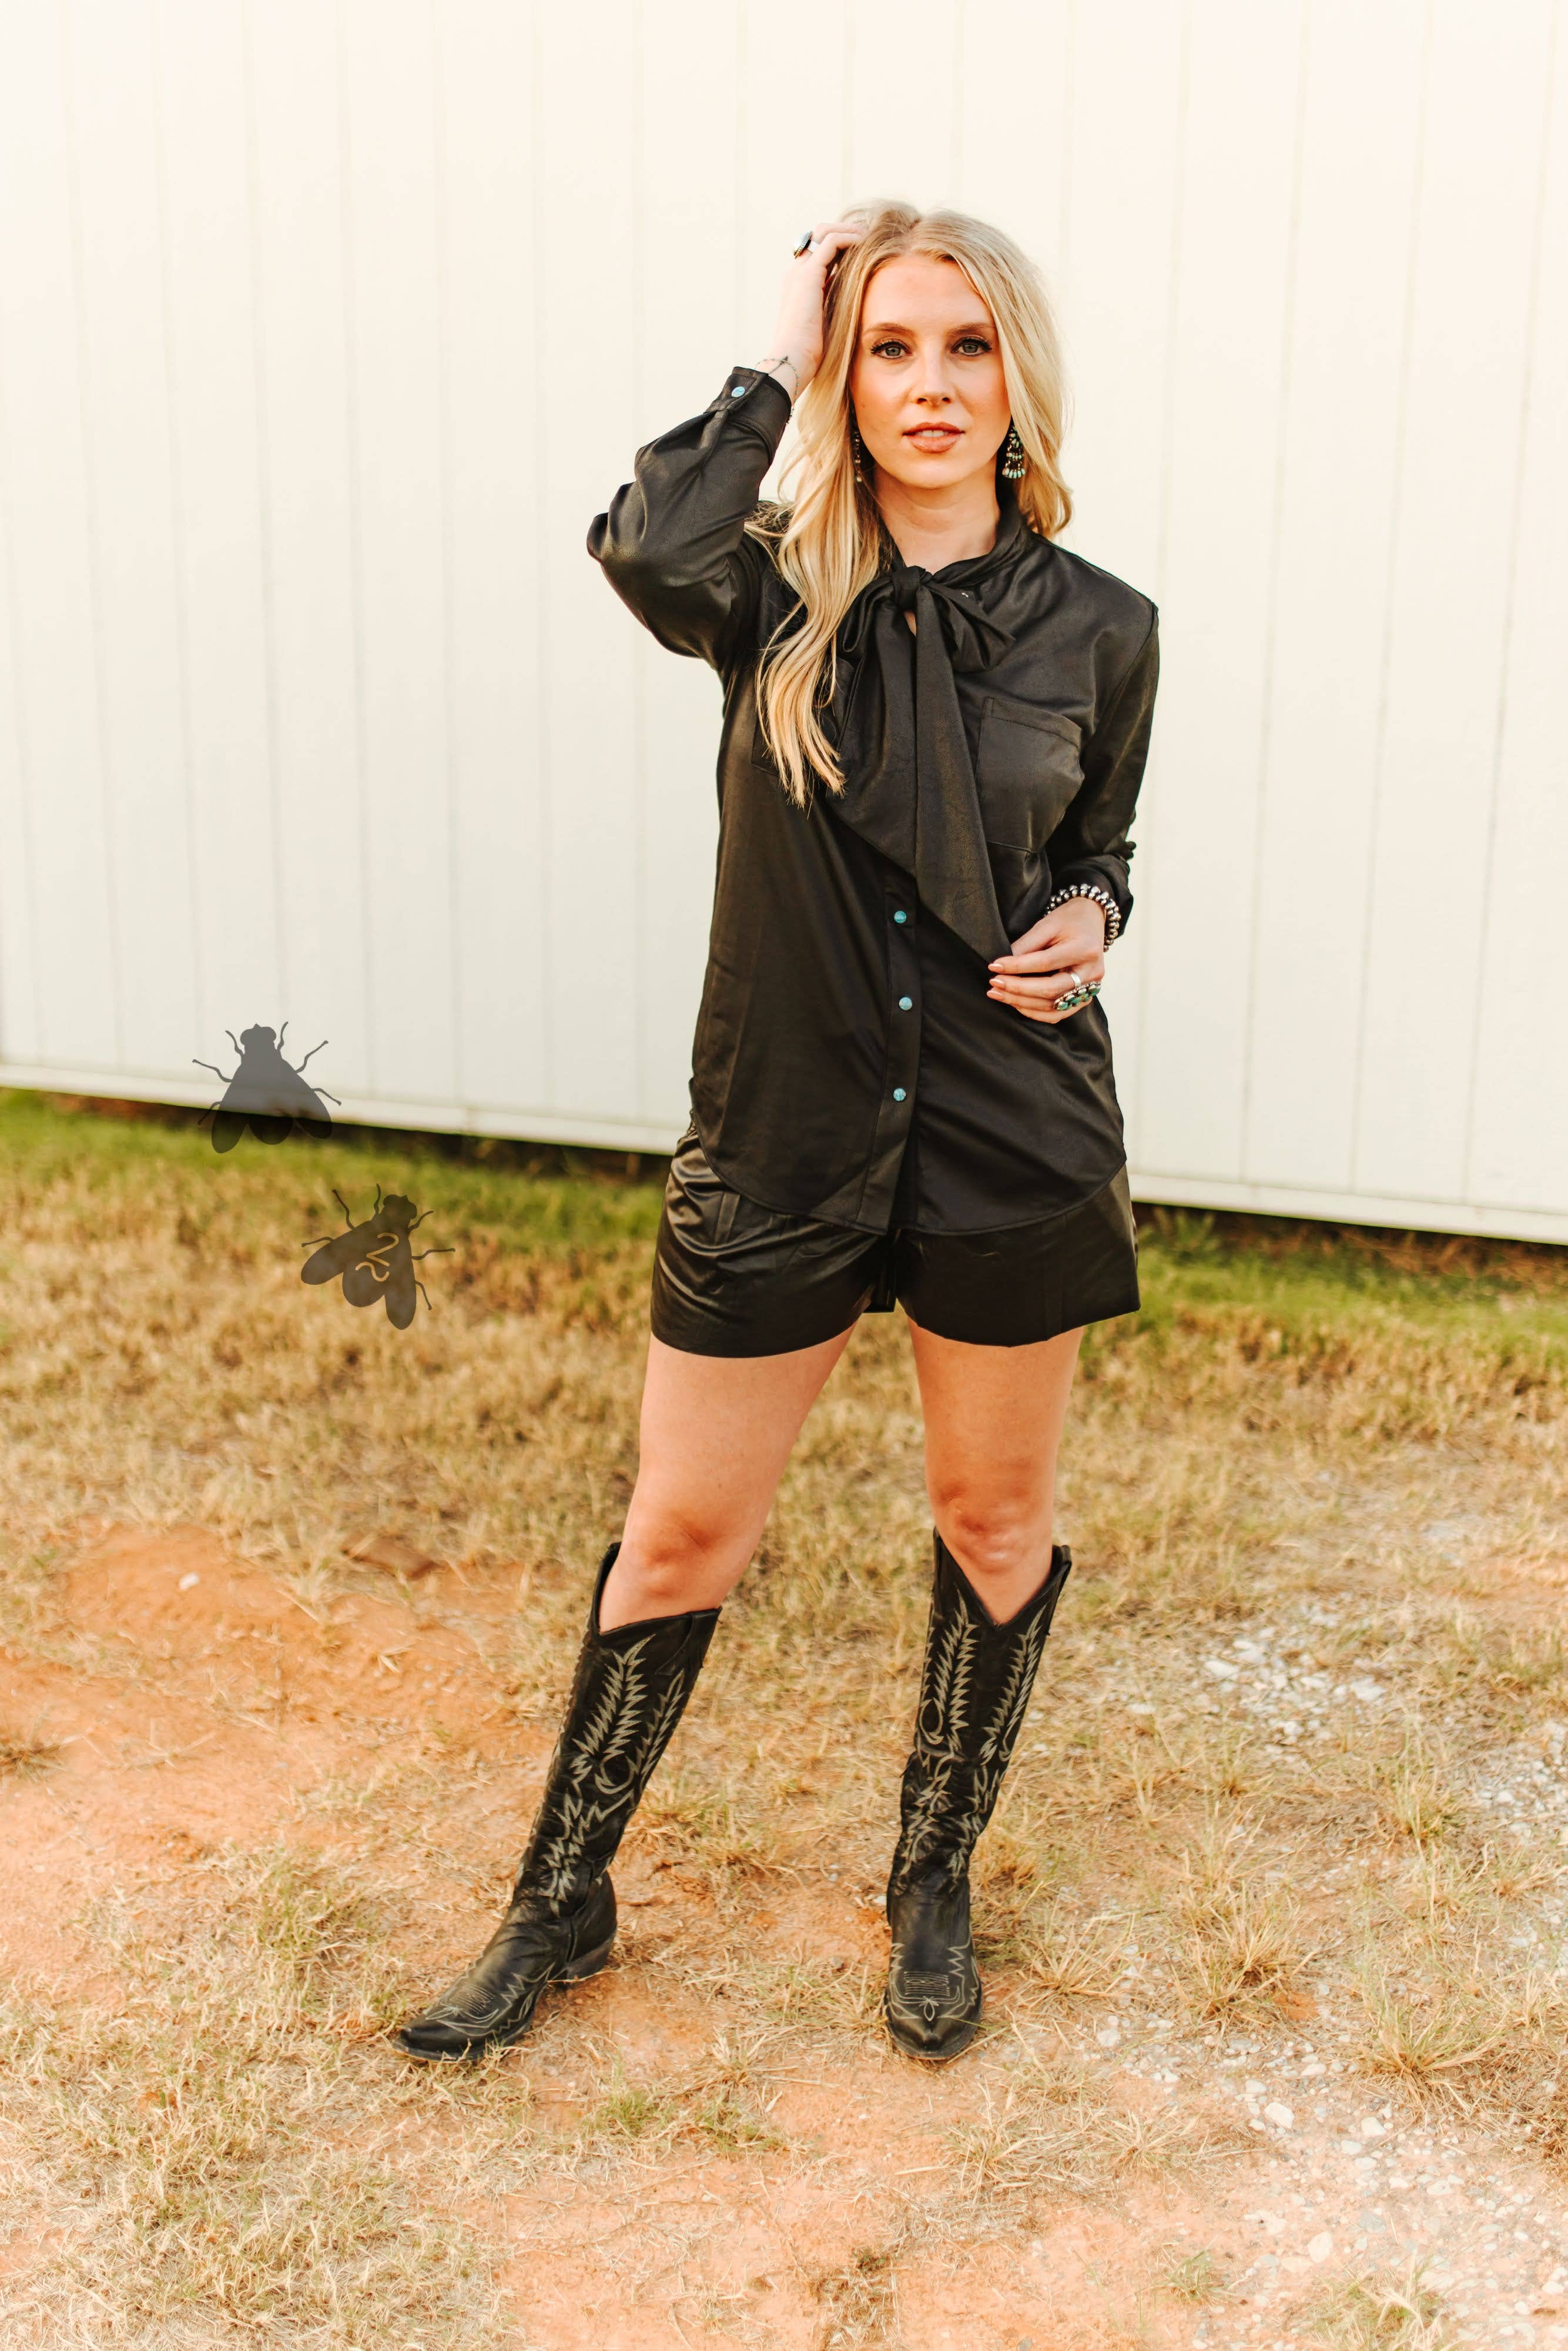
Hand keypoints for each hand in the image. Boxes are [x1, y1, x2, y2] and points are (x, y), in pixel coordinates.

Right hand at [766, 220, 862, 393]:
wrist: (792, 361)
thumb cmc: (809, 354)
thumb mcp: (826, 324)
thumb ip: (835, 306)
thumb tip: (855, 300)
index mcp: (799, 285)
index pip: (820, 253)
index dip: (842, 247)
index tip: (864, 251)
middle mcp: (796, 273)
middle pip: (820, 236)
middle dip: (845, 233)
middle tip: (869, 239)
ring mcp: (800, 271)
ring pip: (825, 232)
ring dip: (850, 231)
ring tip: (871, 238)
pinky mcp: (809, 274)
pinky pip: (831, 241)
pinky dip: (850, 239)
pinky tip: (866, 246)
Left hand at [986, 898, 1106, 1023]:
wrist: (1091, 921)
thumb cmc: (1068, 921)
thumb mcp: (1046, 925)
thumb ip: (1026, 946)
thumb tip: (1001, 966)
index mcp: (1084, 949)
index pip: (1045, 963)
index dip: (1017, 967)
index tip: (995, 966)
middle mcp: (1091, 972)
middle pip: (1050, 989)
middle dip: (1017, 989)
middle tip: (993, 984)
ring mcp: (1091, 988)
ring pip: (1052, 1006)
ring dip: (1022, 1003)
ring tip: (999, 994)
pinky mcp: (1085, 998)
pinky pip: (1058, 1014)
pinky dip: (1035, 1013)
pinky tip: (1017, 1004)